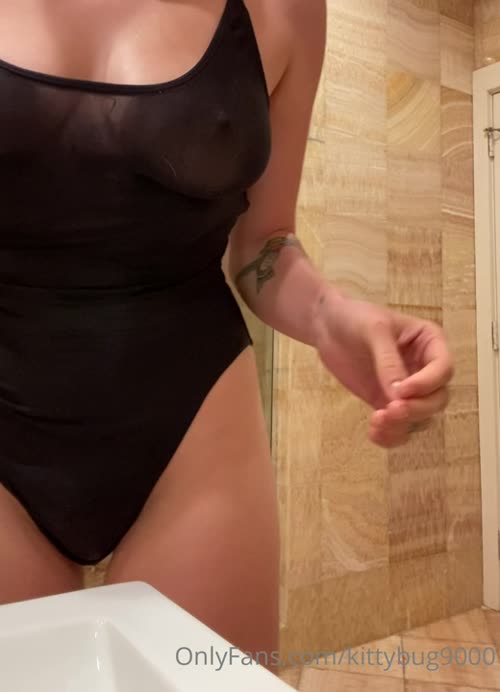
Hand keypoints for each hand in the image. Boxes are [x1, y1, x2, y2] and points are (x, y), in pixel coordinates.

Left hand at [312, 288, 453, 447]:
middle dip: (417, 409)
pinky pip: (398, 426)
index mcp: (430, 343)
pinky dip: (390, 435)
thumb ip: (387, 361)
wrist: (328, 325)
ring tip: (377, 423)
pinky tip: (373, 433)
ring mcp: (406, 389)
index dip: (427, 384)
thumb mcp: (374, 330)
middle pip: (437, 399)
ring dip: (403, 426)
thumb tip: (399, 395)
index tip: (401, 390)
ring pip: (420, 418)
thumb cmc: (355, 317)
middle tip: (390, 410)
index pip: (443, 369)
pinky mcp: (386, 402)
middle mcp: (424, 369)